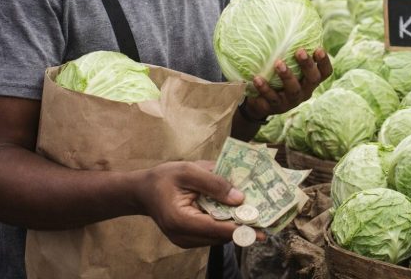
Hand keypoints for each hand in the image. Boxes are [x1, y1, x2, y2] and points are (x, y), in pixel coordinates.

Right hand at [136, 161, 265, 247]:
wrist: (143, 191)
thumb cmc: (164, 178)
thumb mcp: (189, 171)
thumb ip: (214, 183)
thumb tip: (240, 198)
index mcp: (180, 220)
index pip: (216, 228)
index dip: (241, 229)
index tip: (262, 231)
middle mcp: (183, 236)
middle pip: (220, 236)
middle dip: (243, 227)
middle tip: (267, 217)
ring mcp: (186, 240)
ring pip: (218, 237)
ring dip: (236, 225)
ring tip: (256, 213)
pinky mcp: (190, 238)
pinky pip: (213, 233)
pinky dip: (226, 224)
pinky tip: (238, 213)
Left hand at [245, 48, 331, 118]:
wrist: (258, 102)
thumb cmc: (276, 76)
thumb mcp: (286, 64)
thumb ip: (290, 50)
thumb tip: (290, 21)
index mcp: (310, 80)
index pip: (325, 72)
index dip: (324, 62)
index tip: (319, 49)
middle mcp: (304, 91)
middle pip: (312, 79)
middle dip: (308, 65)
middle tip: (300, 51)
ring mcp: (290, 101)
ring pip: (293, 90)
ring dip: (287, 75)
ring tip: (278, 63)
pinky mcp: (275, 108)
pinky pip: (271, 98)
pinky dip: (264, 88)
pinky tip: (257, 78)